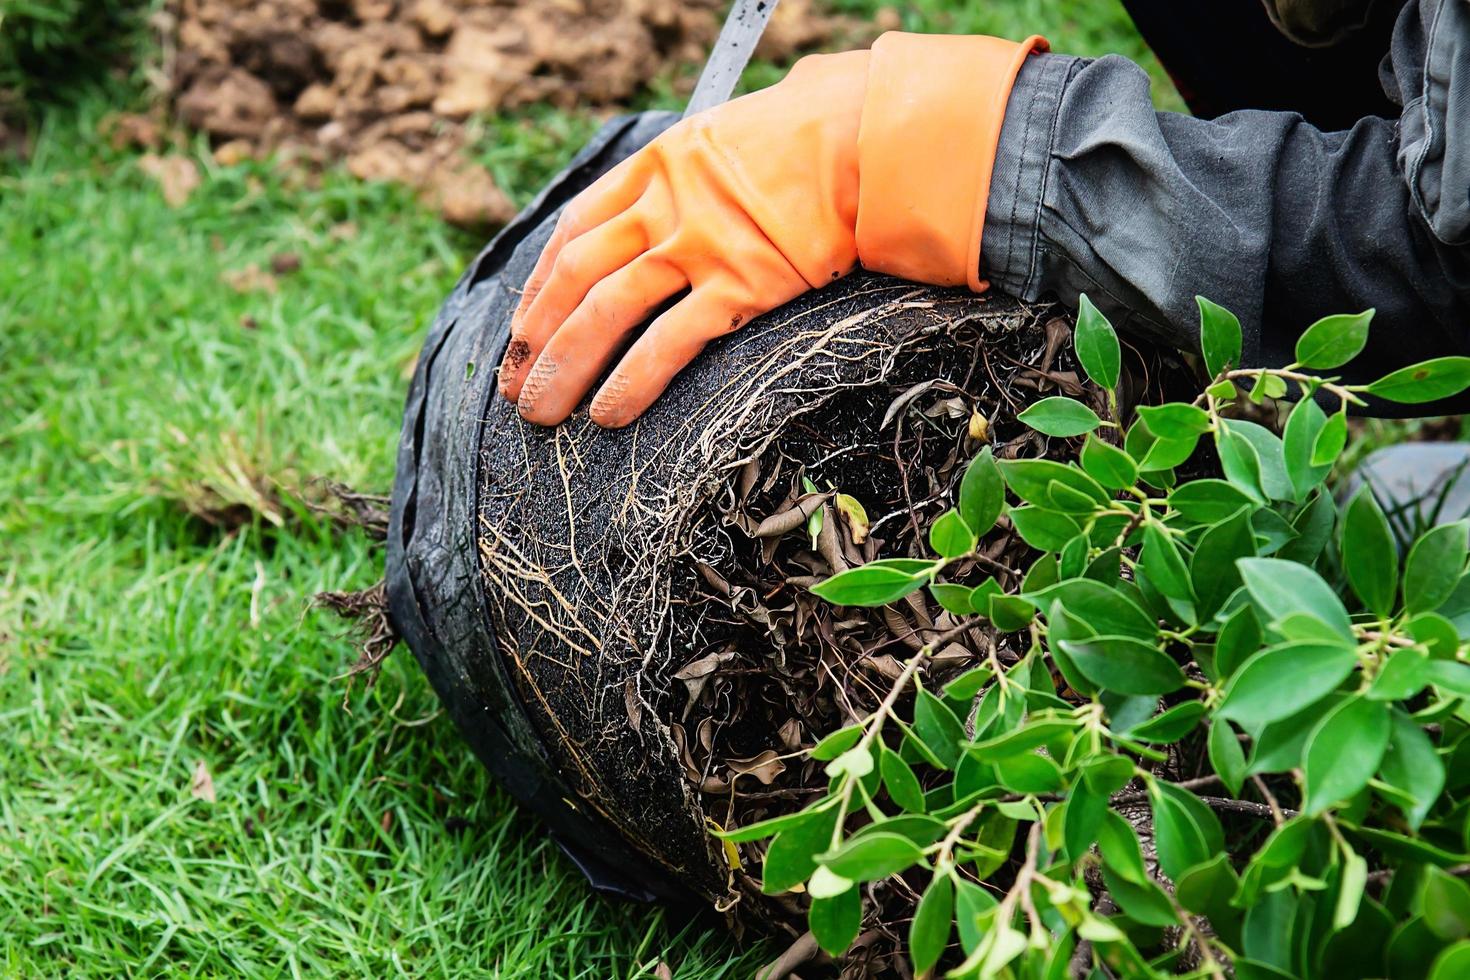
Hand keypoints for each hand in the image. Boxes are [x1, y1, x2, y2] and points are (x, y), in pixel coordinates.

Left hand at [499, 32, 1045, 427]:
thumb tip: (650, 229)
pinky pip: (670, 342)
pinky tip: (609, 416)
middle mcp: (664, 203)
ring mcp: (700, 243)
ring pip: (607, 311)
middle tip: (516, 389)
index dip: (538, 288)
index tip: (521, 330)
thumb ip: (678, 183)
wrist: (866, 140)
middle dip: (536, 338)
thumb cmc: (803, 143)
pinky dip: (632, 381)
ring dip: (566, 367)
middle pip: (576, 276)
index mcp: (653, 166)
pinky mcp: (740, 283)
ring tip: (543, 414)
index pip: (573, 231)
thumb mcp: (720, 142)